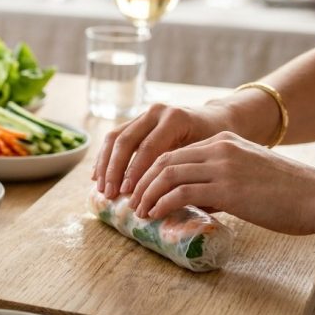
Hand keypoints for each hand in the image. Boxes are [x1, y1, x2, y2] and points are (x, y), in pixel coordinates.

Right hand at [92, 103, 235, 198]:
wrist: (217, 119)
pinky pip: (114, 138)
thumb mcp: (207, 155)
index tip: (127, 193)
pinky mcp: (136, 121)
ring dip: (105, 165)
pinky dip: (104, 158)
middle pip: (126, 140)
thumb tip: (166, 201)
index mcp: (175, 119)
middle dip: (115, 170)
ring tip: (101, 189)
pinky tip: (98, 177)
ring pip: (114, 137)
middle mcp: (157, 112)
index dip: (134, 171)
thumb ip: (185, 170)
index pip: (148, 147)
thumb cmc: (216, 142)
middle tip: (110, 194)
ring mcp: (144, 114)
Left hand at [126, 131, 314, 242]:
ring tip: (139, 211)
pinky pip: (181, 193)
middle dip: (141, 181)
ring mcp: (222, 166)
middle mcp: (219, 149)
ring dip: (147, 194)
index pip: (173, 152)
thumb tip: (196, 201)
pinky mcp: (226, 188)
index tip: (138, 189)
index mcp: (223, 142)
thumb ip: (219, 182)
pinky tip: (154, 215)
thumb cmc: (287, 193)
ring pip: (167, 175)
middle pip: (163, 160)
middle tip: (130, 201)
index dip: (150, 171)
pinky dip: (161, 204)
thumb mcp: (247, 175)